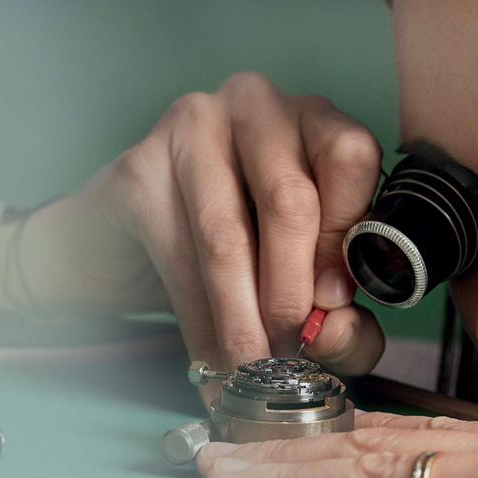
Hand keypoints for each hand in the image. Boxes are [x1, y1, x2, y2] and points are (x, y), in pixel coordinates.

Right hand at [27, 72, 386, 386]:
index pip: (352, 156)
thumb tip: (337, 334)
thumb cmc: (234, 251)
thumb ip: (339, 312)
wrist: (125, 242)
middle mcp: (257, 106)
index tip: (337, 305)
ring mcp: (191, 126)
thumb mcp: (303, 277)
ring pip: (229, 240)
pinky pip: (177, 259)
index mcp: (315, 119)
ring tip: (254, 371)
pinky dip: (202, 327)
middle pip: (290, 202)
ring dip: (244, 323)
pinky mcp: (137, 168)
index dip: (346, 240)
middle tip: (290, 352)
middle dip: (291, 297)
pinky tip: (214, 365)